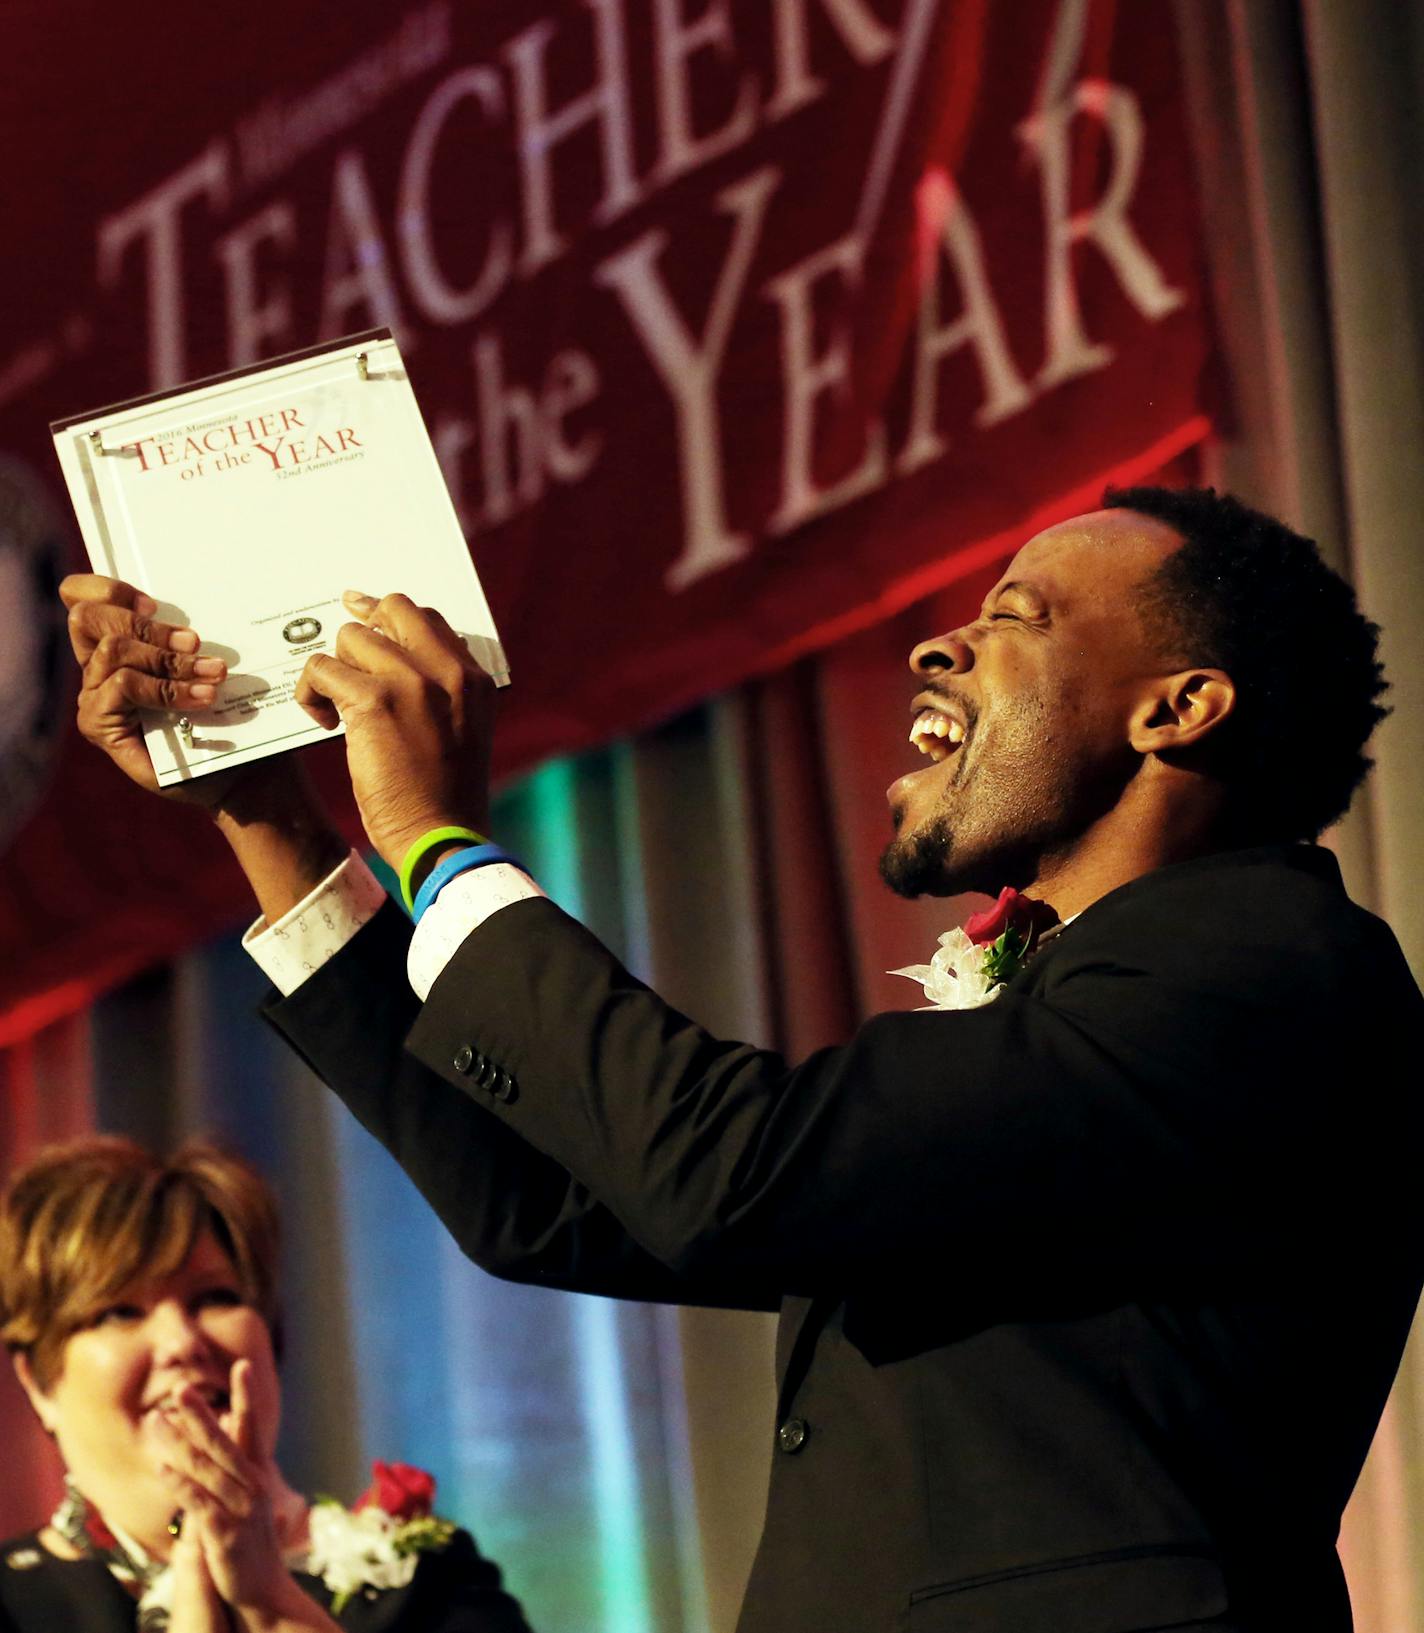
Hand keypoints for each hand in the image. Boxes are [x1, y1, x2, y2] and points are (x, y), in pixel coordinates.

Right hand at [60, 571, 249, 811]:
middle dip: (145, 624)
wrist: (240, 769)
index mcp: (113, 643)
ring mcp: (95, 698)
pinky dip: (166, 688)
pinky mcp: (101, 726)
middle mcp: (95, 668)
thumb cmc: (228, 714)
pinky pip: (123, 685)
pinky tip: (202, 697)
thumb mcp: (210, 663)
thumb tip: (207, 598)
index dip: (108, 589)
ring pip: (114, 650)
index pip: (80, 597)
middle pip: (88, 618)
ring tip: (214, 672)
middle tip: (194, 642)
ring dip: (168, 658)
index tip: (154, 601)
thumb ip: (191, 635)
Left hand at [150, 1362, 334, 1629]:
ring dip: (178, 1442)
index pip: (252, 1427)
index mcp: (256, 1474)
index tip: (242, 1365)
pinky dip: (181, 1484)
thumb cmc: (249, 1540)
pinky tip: (162, 1469)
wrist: (264, 1589)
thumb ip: (234, 1467)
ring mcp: (240, 1508)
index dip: (246, 1396)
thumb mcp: (246, 1500)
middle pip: (223, 1441)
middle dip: (200, 1414)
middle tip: (181, 1388)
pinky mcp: (224, 1533)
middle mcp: (251, 1485)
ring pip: (206, 1468)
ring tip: (155, 1420)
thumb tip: (223, 1431)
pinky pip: (199, 1503)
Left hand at [294, 591, 495, 869]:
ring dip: (334, 669)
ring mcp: (410, 681)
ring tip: (335, 707)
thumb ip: (443, 693)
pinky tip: (323, 722)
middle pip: (392, 609)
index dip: (391, 618)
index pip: (428, 620)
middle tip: (340, 656)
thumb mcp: (463, 732)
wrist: (441, 837)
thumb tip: (395, 665)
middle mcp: (446, 670)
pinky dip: (311, 693)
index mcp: (473, 678)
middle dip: (362, 629)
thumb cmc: (446, 796)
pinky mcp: (373, 701)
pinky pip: (322, 669)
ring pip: (351, 638)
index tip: (367, 622)